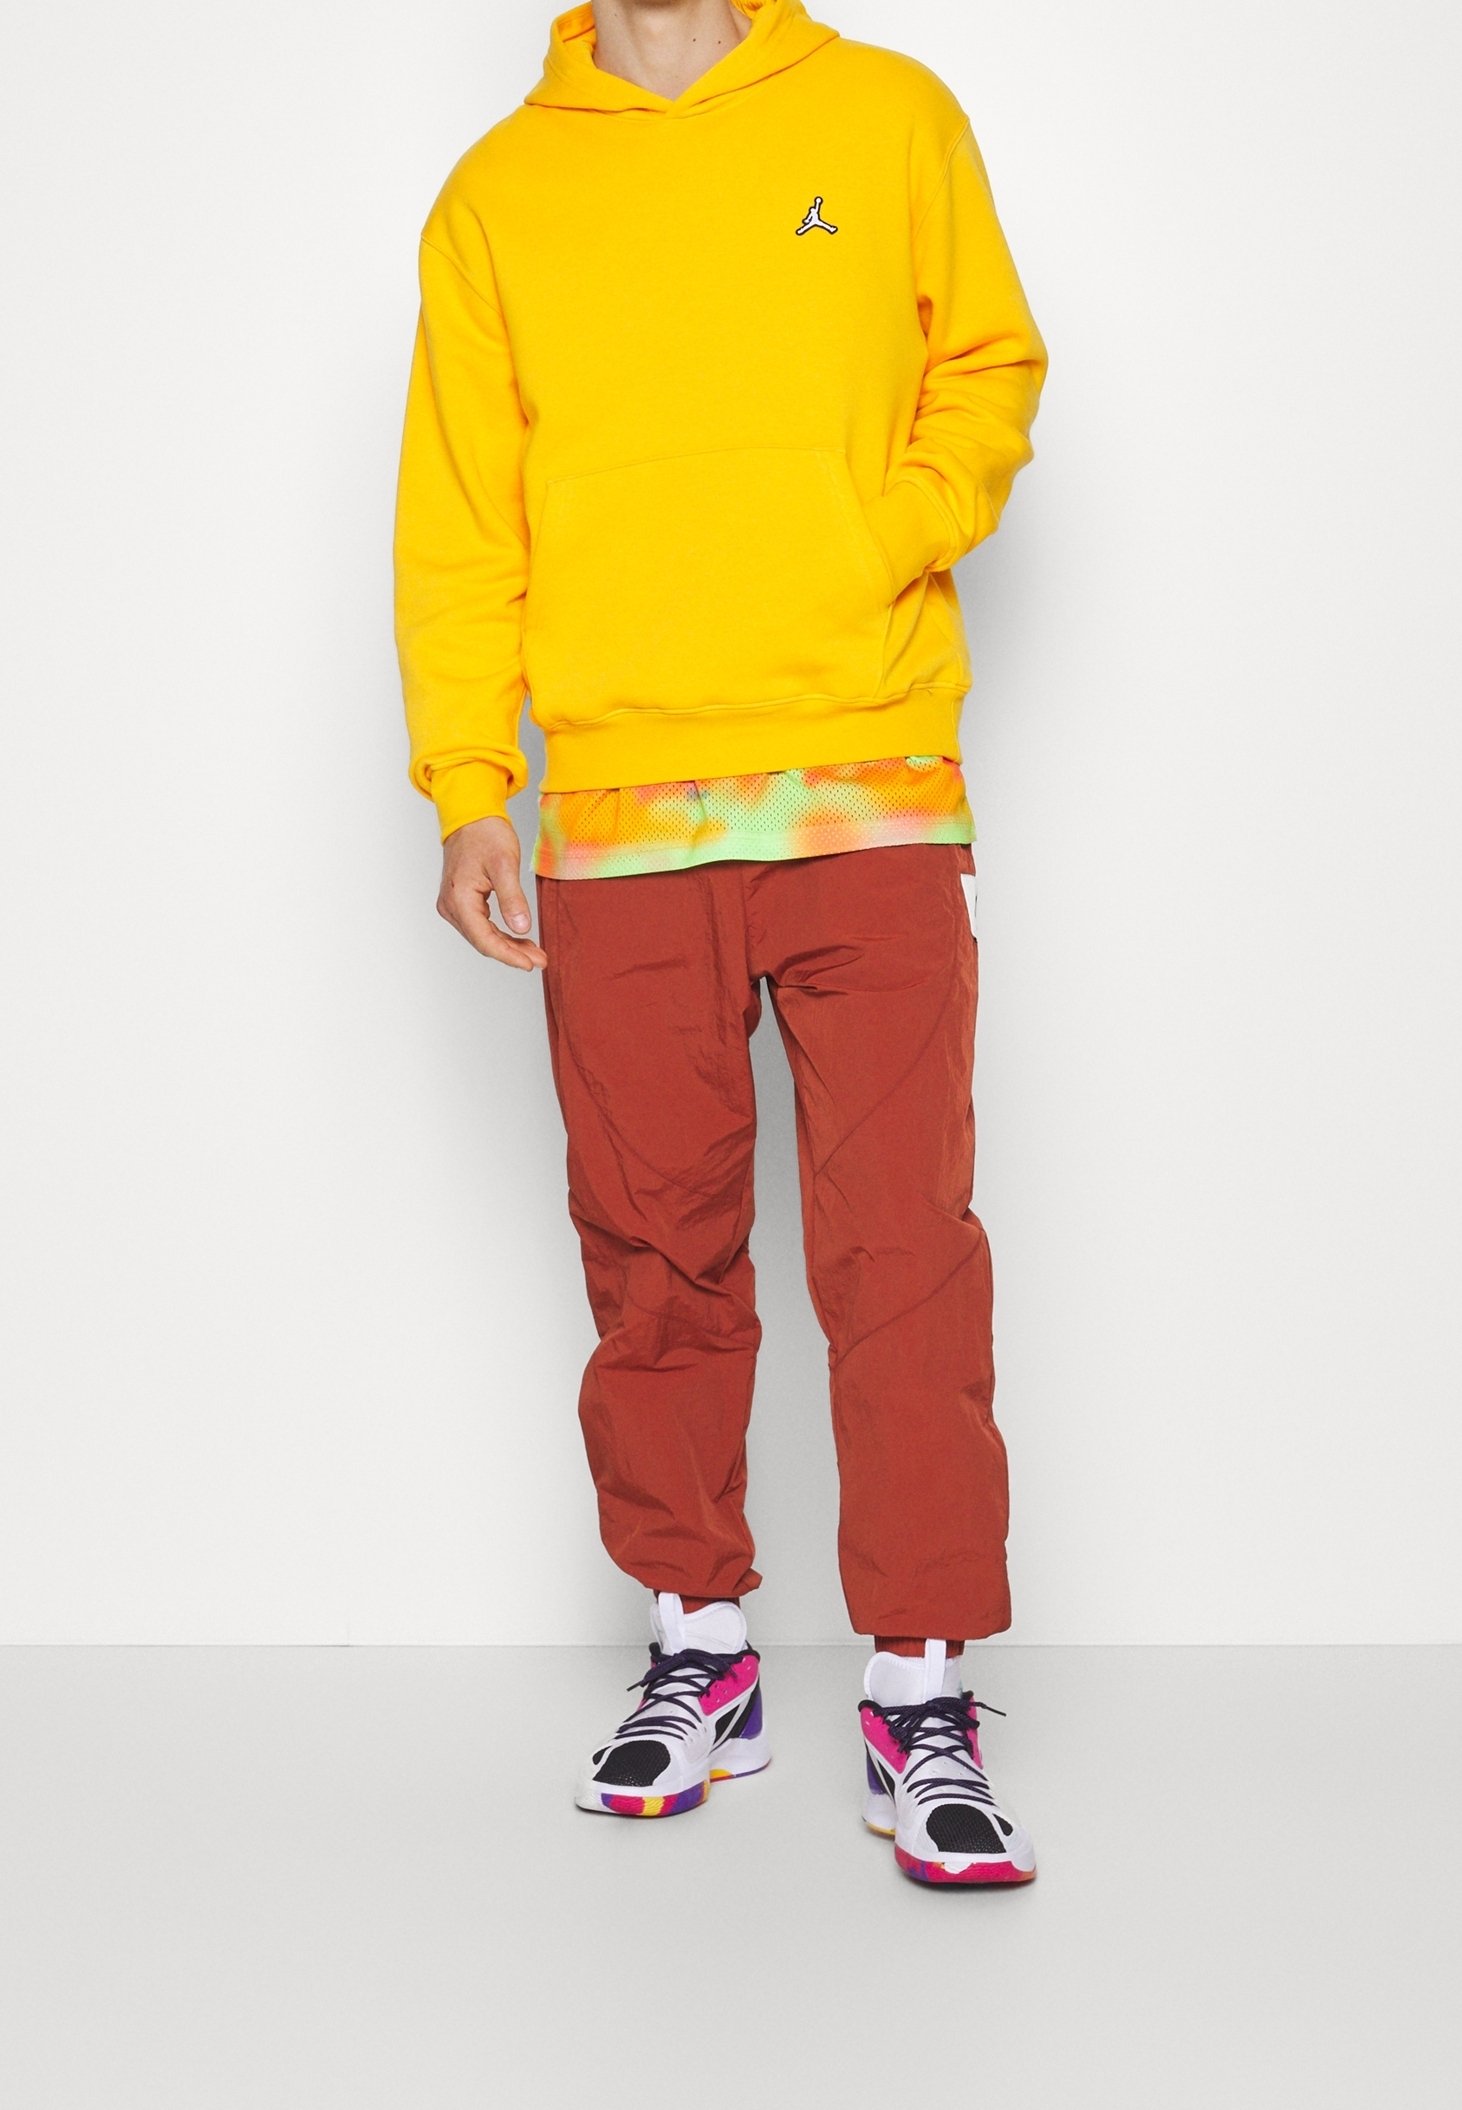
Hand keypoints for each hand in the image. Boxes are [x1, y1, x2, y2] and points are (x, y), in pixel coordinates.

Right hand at [437, 816, 546, 970]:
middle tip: (540, 960)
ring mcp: (453, 905)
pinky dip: (500, 934)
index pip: (484, 939)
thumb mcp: (505, 865)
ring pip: (482, 936)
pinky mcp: (460, 902)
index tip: (530, 964)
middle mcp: (451, 906)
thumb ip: (513, 898)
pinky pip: (481, 925)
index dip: (509, 956)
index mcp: (459, 899)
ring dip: (508, 946)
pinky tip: (519, 938)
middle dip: (512, 953)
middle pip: (483, 941)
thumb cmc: (485, 834)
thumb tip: (521, 928)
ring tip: (534, 952)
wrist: (471, 816)